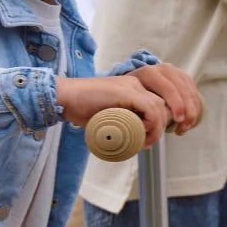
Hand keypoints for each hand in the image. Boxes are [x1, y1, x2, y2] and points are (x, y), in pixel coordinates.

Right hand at [54, 74, 169, 146]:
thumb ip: (123, 122)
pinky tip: (141, 133)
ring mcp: (130, 86)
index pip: (157, 103)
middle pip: (162, 105)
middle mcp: (135, 83)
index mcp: (133, 87)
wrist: (64, 98)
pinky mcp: (125, 92)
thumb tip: (135, 140)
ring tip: (144, 142)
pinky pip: (149, 108)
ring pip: (158, 107)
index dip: (158, 123)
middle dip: (160, 127)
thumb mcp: (109, 116)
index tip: (148, 139)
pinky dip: (150, 124)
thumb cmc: (82, 109)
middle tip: (147, 143)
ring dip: (156, 128)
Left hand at [128, 62, 202, 134]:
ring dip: (192, 112)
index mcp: (150, 73)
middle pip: (183, 90)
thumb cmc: (132, 96)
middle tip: (183, 128)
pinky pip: (195, 94)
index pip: (169, 89)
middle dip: (187, 111)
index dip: (176, 105)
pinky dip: (194, 109)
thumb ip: (140, 108)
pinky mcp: (185, 78)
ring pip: (191, 92)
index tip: (178, 120)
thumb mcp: (132, 99)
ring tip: (184, 128)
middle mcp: (164, 69)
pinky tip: (188, 122)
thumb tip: (149, 125)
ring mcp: (176, 72)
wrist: (136, 82)